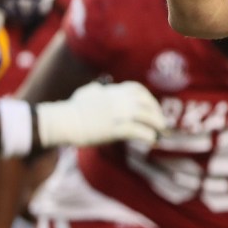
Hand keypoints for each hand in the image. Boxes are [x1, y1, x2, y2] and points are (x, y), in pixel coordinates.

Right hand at [36, 80, 164, 147]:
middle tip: (162, 123)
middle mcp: (120, 100)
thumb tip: (100, 86)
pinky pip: (139, 131)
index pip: (139, 90)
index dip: (149, 99)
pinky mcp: (117, 128)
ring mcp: (120, 114)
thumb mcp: (87, 92)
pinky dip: (148, 135)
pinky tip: (151, 140)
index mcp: (114, 91)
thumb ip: (97, 88)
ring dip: (157, 125)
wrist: (65, 121)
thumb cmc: (72, 109)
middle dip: (157, 113)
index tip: (153, 107)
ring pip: (147, 117)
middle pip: (147, 104)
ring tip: (160, 133)